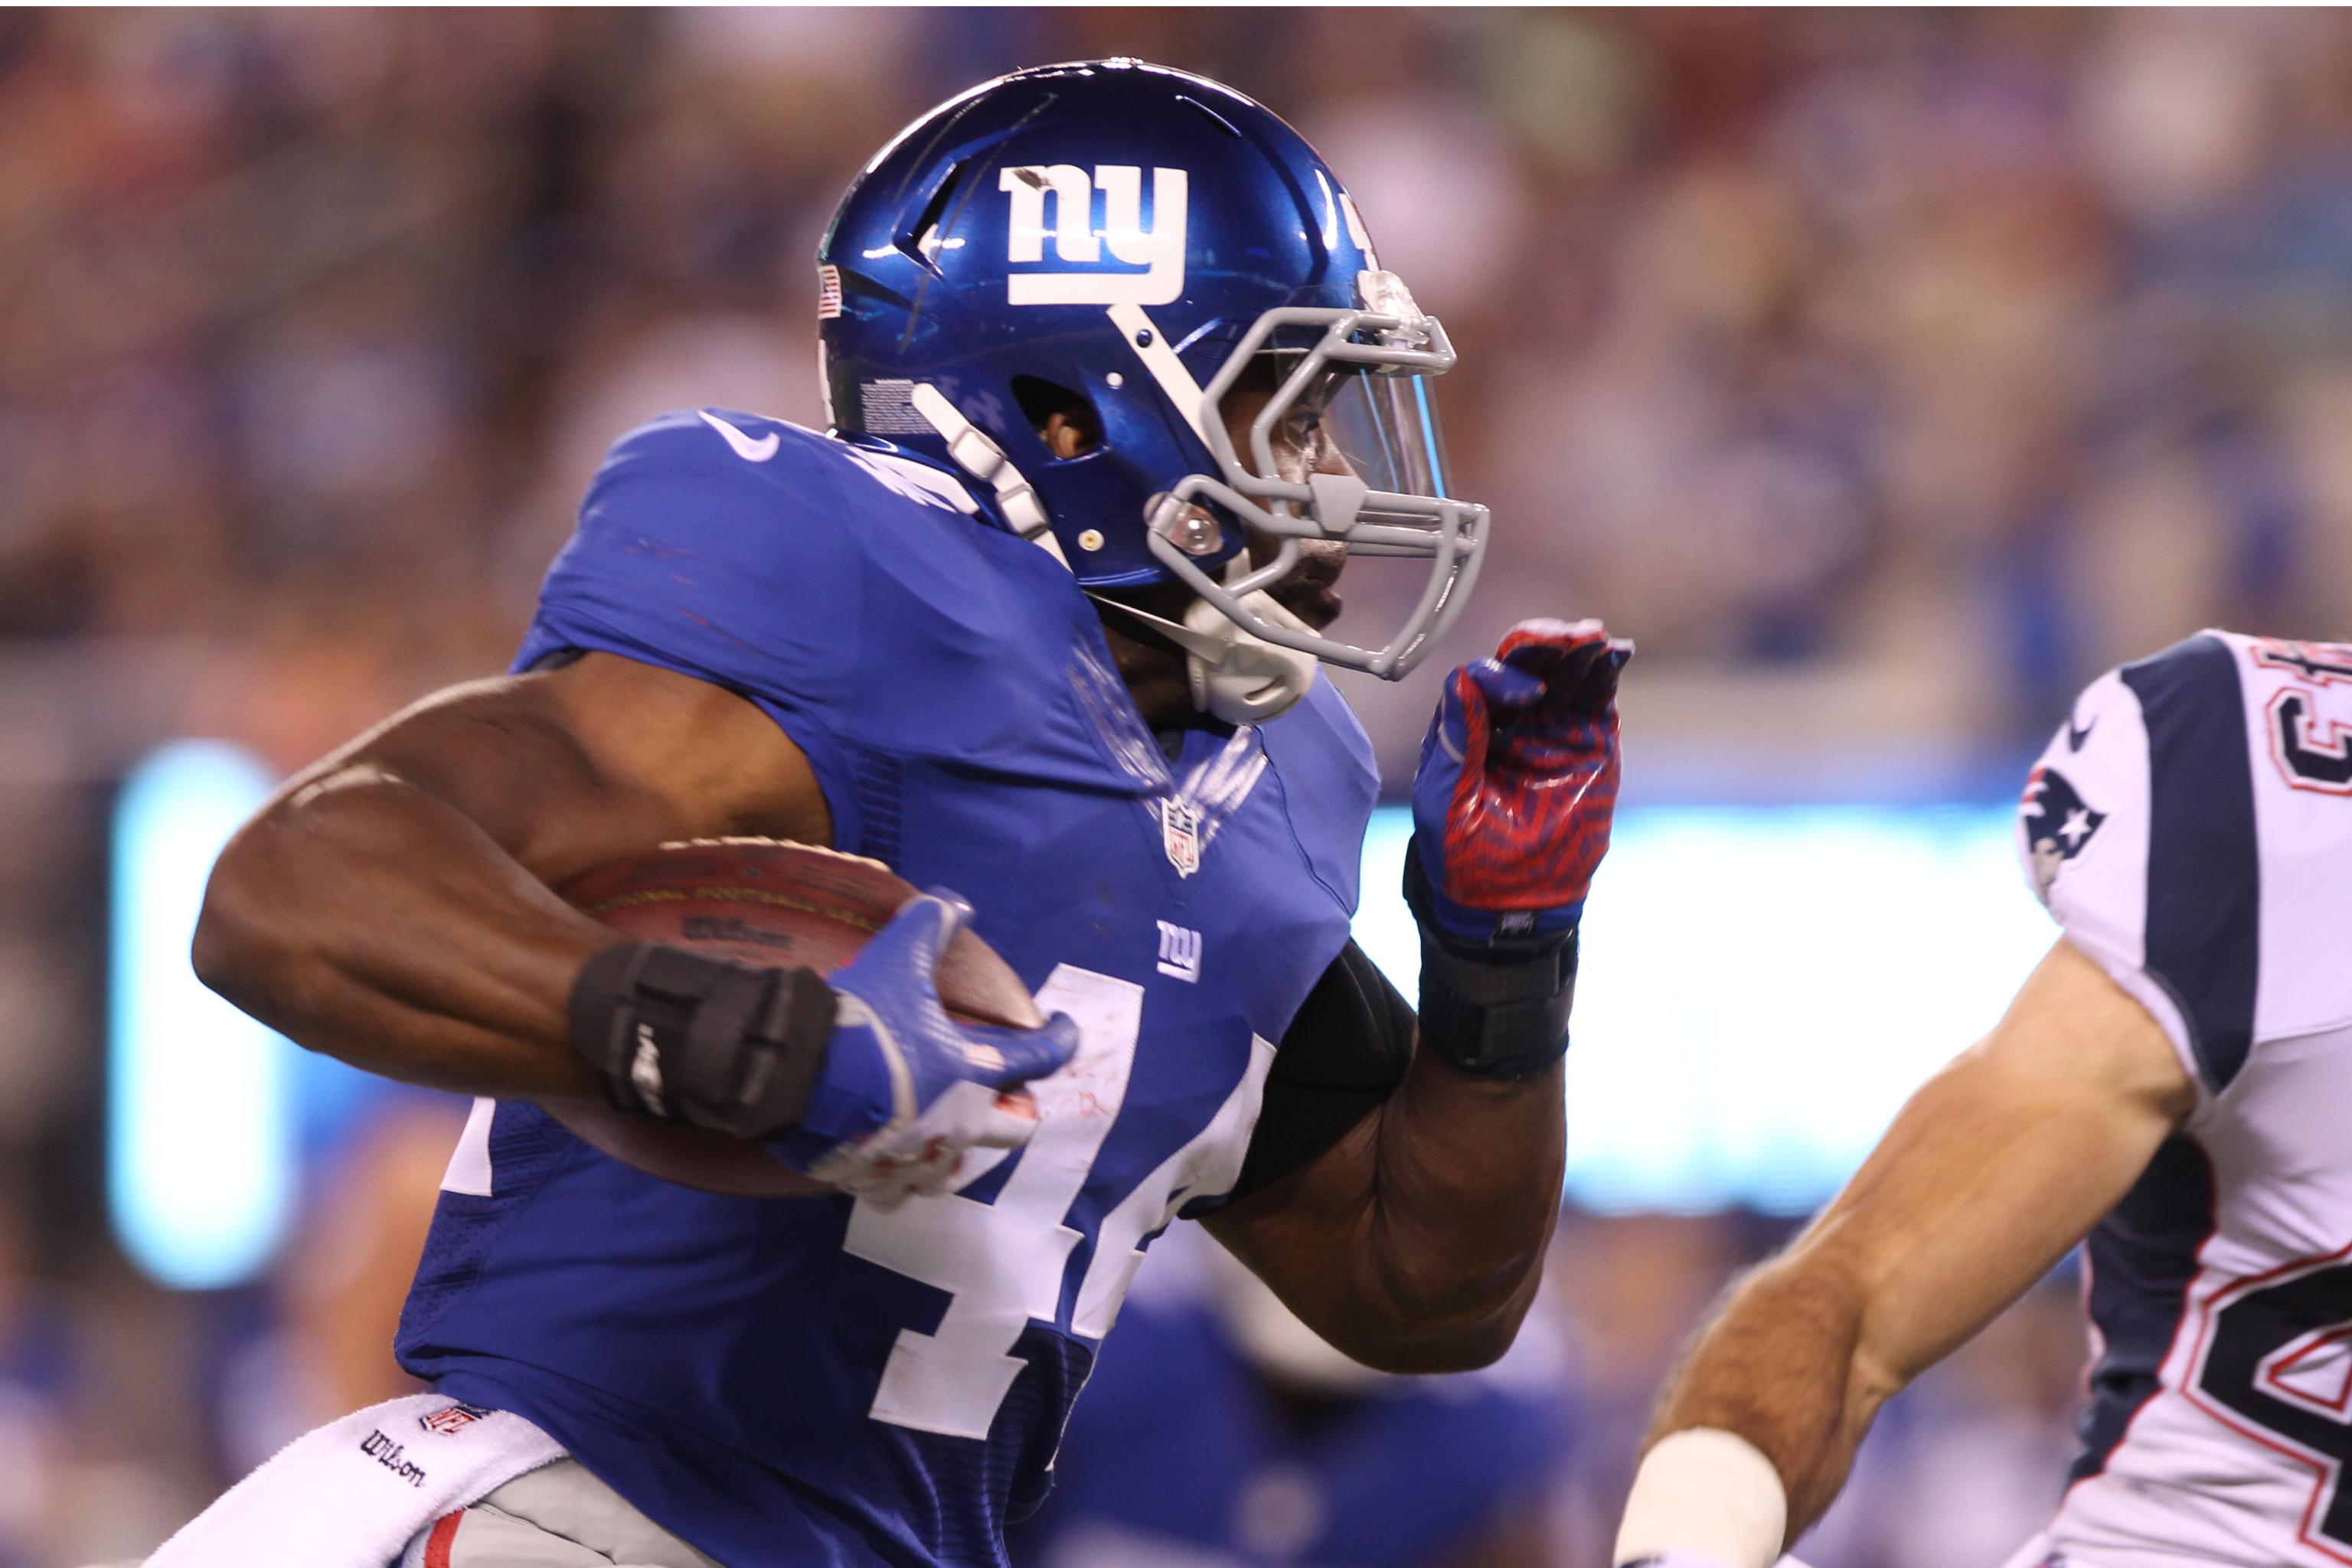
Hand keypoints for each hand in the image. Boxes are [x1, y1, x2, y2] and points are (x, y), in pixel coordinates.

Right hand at [766, 892, 1078, 1204]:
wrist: (791, 1073)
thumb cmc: (859, 1019)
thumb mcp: (897, 957)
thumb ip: (931, 924)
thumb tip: (956, 902)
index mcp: (970, 1072)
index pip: (1038, 1059)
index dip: (1060, 1040)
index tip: (1064, 1029)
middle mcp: (954, 1125)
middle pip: (1013, 1131)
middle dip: (1017, 1112)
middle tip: (1005, 1094)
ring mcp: (912, 1159)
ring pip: (954, 1171)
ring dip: (957, 1151)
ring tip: (945, 1132)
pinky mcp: (868, 1178)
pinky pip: (895, 1190)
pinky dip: (897, 1177)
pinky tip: (888, 1160)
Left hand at [1412, 618, 1630, 940]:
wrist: (1512, 901)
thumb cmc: (1466, 856)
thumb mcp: (1445, 801)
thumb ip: (1455, 742)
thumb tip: (1462, 678)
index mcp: (1464, 729)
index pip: (1479, 681)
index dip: (1502, 678)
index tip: (1527, 696)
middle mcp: (1505, 719)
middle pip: (1521, 662)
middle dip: (1540, 644)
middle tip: (1563, 637)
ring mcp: (1548, 726)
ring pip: (1560, 671)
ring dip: (1575, 648)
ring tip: (1591, 637)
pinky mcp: (1586, 740)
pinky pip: (1595, 695)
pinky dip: (1605, 669)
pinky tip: (1614, 651)